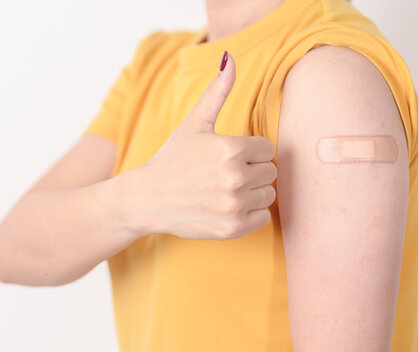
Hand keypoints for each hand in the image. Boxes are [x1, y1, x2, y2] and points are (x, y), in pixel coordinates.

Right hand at [121, 52, 276, 239]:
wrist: (147, 199)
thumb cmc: (172, 158)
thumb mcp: (194, 123)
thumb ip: (217, 92)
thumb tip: (230, 57)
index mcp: (230, 149)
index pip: (267, 149)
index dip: (249, 151)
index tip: (226, 157)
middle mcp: (234, 178)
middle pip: (270, 172)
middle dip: (251, 171)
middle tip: (224, 174)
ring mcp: (233, 205)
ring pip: (268, 194)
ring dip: (252, 192)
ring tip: (225, 189)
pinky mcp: (232, 228)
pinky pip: (262, 218)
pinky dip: (249, 214)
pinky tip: (226, 206)